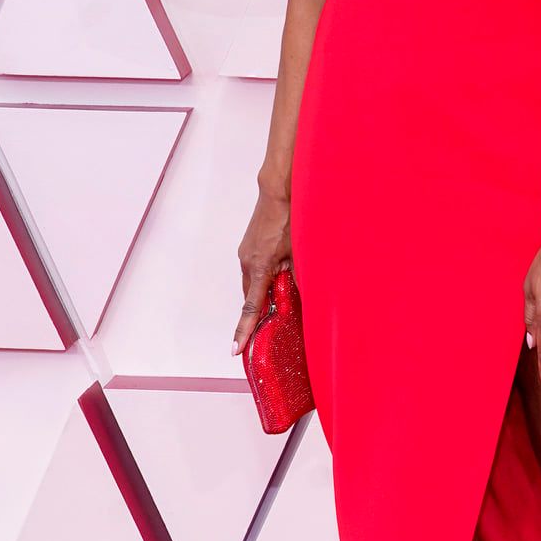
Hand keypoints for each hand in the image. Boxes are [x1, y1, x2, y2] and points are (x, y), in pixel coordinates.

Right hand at [232, 188, 292, 356]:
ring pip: (253, 283)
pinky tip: (277, 274)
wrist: (279, 191)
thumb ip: (299, 276)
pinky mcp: (248, 247)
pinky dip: (263, 278)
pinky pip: (253, 270)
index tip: (237, 349)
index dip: (245, 330)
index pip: (251, 307)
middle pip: (252, 297)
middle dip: (259, 312)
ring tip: (280, 294)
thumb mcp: (301, 252)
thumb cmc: (292, 218)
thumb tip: (303, 295)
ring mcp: (245, 253)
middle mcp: (247, 262)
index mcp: (260, 267)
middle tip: (270, 326)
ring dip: (264, 291)